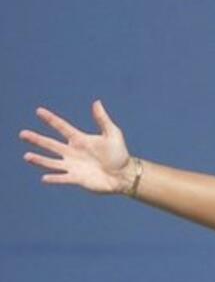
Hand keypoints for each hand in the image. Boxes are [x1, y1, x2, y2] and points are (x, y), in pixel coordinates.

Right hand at [19, 100, 133, 194]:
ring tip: (27, 156)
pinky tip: (44, 178)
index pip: (62, 127)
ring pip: (52, 162)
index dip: (51, 119)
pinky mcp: (77, 178)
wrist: (125, 175)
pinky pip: (63, 178)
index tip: (39, 111)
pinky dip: (54, 178)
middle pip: (51, 144)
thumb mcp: (112, 134)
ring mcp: (73, 166)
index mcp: (80, 139)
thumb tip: (96, 102)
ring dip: (40, 160)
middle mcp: (72, 152)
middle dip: (37, 139)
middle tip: (23, 134)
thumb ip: (103, 119)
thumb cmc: (119, 154)